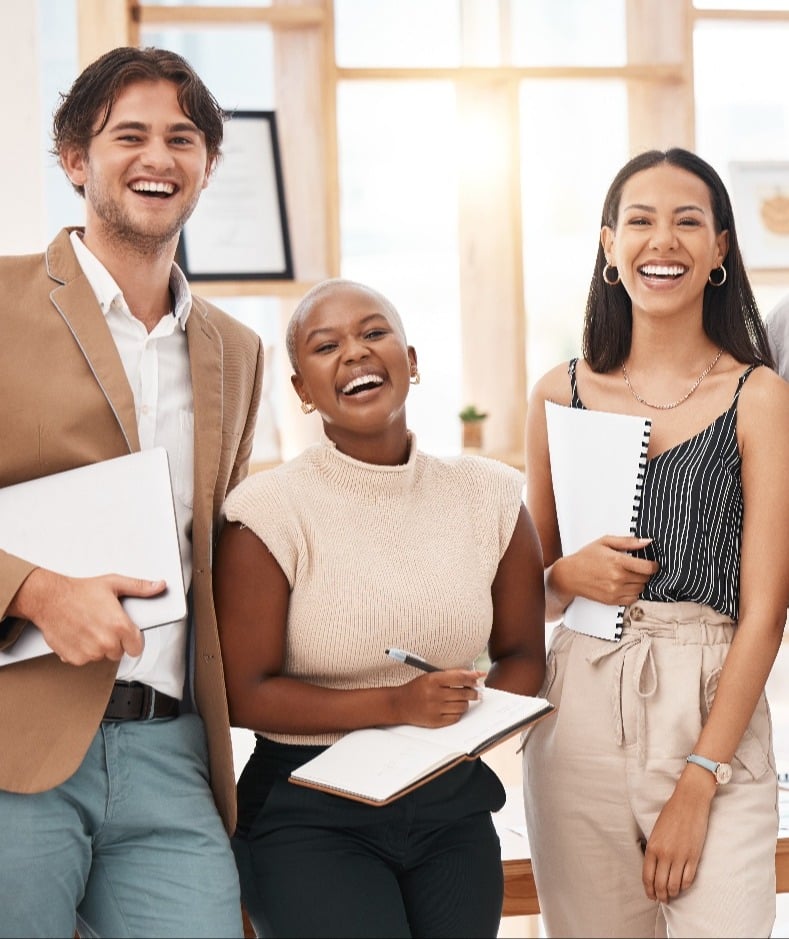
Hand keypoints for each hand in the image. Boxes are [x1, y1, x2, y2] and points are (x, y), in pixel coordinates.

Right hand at [9, 568, 165, 665]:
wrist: (49, 599)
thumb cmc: (79, 591)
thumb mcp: (114, 584)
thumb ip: (139, 587)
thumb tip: (158, 586)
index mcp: (119, 626)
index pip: (137, 648)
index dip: (133, 640)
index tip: (128, 633)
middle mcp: (105, 642)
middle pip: (119, 653)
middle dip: (115, 641)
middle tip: (104, 625)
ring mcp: (89, 652)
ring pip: (102, 656)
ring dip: (98, 646)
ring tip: (90, 627)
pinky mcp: (74, 658)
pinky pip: (85, 659)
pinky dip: (82, 650)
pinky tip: (79, 634)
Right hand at [393, 669, 485, 727]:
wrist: (400, 704)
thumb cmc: (418, 688)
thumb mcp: (431, 676)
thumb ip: (452, 675)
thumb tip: (475, 675)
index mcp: (433, 679)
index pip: (460, 677)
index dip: (473, 678)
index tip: (479, 677)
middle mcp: (434, 694)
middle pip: (464, 693)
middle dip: (473, 692)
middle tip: (475, 691)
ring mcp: (435, 709)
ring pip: (462, 706)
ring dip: (465, 703)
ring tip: (462, 700)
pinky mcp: (435, 721)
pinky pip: (456, 717)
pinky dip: (458, 713)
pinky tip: (454, 708)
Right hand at [561, 535, 657, 606]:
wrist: (570, 575)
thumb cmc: (586, 557)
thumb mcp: (605, 542)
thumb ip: (628, 541)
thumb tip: (647, 542)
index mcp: (618, 561)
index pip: (648, 568)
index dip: (654, 565)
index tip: (651, 563)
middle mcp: (618, 578)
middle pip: (646, 578)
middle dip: (644, 572)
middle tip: (636, 567)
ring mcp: (615, 591)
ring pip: (641, 589)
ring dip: (639, 582)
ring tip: (628, 575)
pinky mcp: (612, 600)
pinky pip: (633, 598)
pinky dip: (632, 592)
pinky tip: (624, 584)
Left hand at [641, 771, 714, 901]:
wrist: (690, 801)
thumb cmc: (671, 813)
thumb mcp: (656, 831)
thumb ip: (654, 849)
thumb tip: (654, 868)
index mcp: (653, 846)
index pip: (647, 876)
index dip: (648, 889)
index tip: (650, 895)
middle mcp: (665, 854)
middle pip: (660, 884)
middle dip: (660, 895)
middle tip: (661, 899)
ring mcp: (680, 856)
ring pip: (674, 885)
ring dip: (672, 894)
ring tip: (671, 895)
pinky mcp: (694, 857)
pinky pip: (688, 879)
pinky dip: (684, 886)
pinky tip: (682, 886)